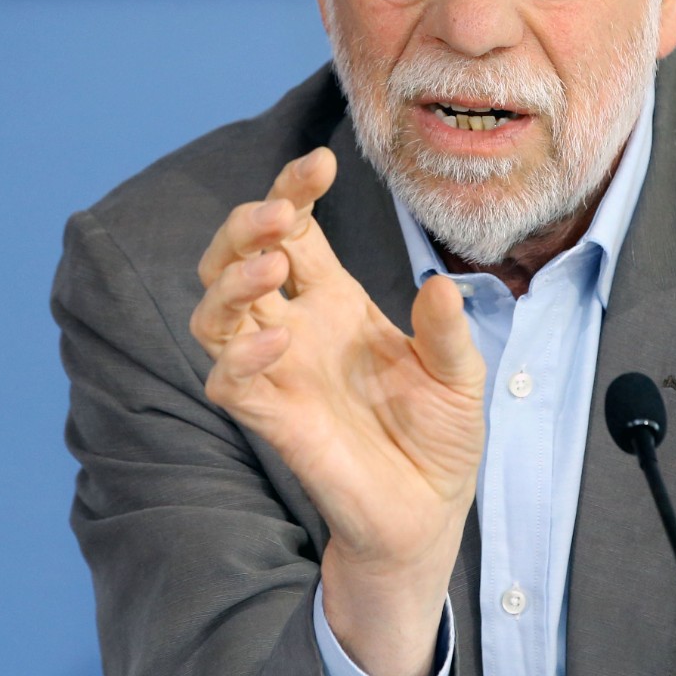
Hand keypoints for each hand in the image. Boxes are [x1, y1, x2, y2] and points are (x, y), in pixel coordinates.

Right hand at [190, 147, 485, 675]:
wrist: (429, 511)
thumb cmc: (438, 434)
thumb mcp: (459, 374)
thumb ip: (447, 332)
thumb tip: (441, 283)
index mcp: (337, 299)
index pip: (298, 229)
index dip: (295, 189)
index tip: (320, 163)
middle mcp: (297, 326)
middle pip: (238, 257)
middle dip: (245, 225)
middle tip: (278, 213)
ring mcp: (278, 371)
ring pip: (216, 311)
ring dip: (231, 280)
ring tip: (270, 266)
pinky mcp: (271, 419)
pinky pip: (228, 381)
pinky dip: (240, 358)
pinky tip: (272, 344)